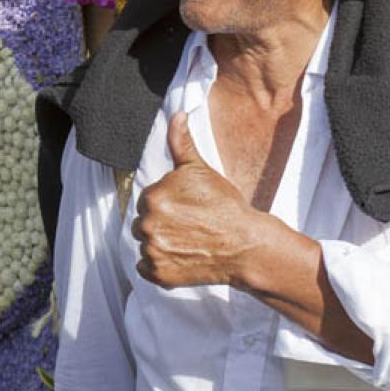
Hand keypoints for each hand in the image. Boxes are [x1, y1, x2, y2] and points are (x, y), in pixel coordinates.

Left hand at [132, 112, 260, 287]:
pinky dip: (160, 264)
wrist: (245, 244)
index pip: (149, 198)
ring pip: (145, 243)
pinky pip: (146, 267)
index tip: (187, 207)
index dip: (169, 202)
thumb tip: (177, 116)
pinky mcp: (159, 275)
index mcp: (153, 198)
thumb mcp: (200, 169)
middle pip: (144, 221)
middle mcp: (148, 226)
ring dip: (161, 242)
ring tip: (188, 239)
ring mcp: (153, 253)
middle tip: (190, 223)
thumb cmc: (225, 205)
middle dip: (163, 221)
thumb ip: (181, 142)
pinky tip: (182, 255)